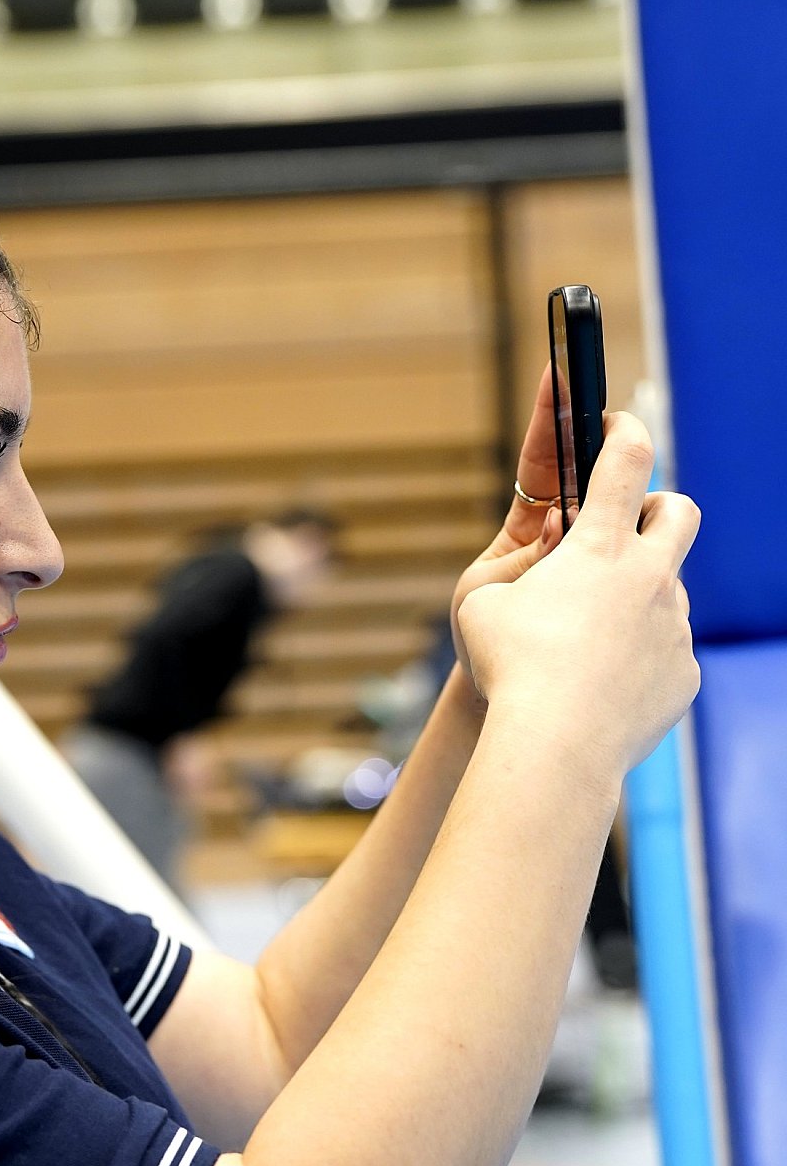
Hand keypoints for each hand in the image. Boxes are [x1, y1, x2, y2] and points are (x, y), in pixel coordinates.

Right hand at [456, 408, 700, 774]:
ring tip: (589, 636)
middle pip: (678, 512)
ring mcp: (674, 625)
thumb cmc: (509, 668)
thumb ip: (519, 570)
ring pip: (668, 590)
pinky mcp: (684, 672)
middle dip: (655, 508)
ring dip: (637, 595)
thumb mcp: (480, 601)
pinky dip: (639, 654)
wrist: (556, 744)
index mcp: (597, 548)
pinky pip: (667, 650)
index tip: (618, 421)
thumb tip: (552, 562)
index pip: (625, 461)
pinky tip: (600, 682)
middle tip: (624, 530)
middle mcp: (648, 578)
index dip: (623, 428)